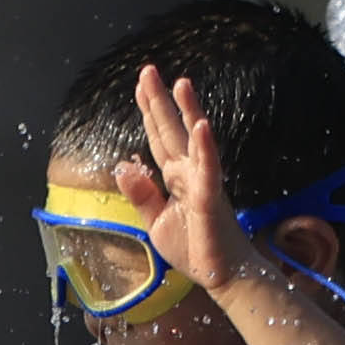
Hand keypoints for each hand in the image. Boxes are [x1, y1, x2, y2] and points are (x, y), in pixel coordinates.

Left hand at [130, 67, 247, 298]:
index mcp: (175, 177)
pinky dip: (205, 147)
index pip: (159, 138)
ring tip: (180, 83)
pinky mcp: (211, 197)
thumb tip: (122, 165)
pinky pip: (209, 169)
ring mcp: (202, 182)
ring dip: (188, 111)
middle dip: (160, 100)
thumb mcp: (156, 221)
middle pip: (171, 130)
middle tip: (149, 70)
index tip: (141, 85)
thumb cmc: (195, 247)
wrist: (222, 274)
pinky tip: (201, 125)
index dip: (150, 111)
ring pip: (193, 141)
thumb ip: (141, 193)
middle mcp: (190, 172)